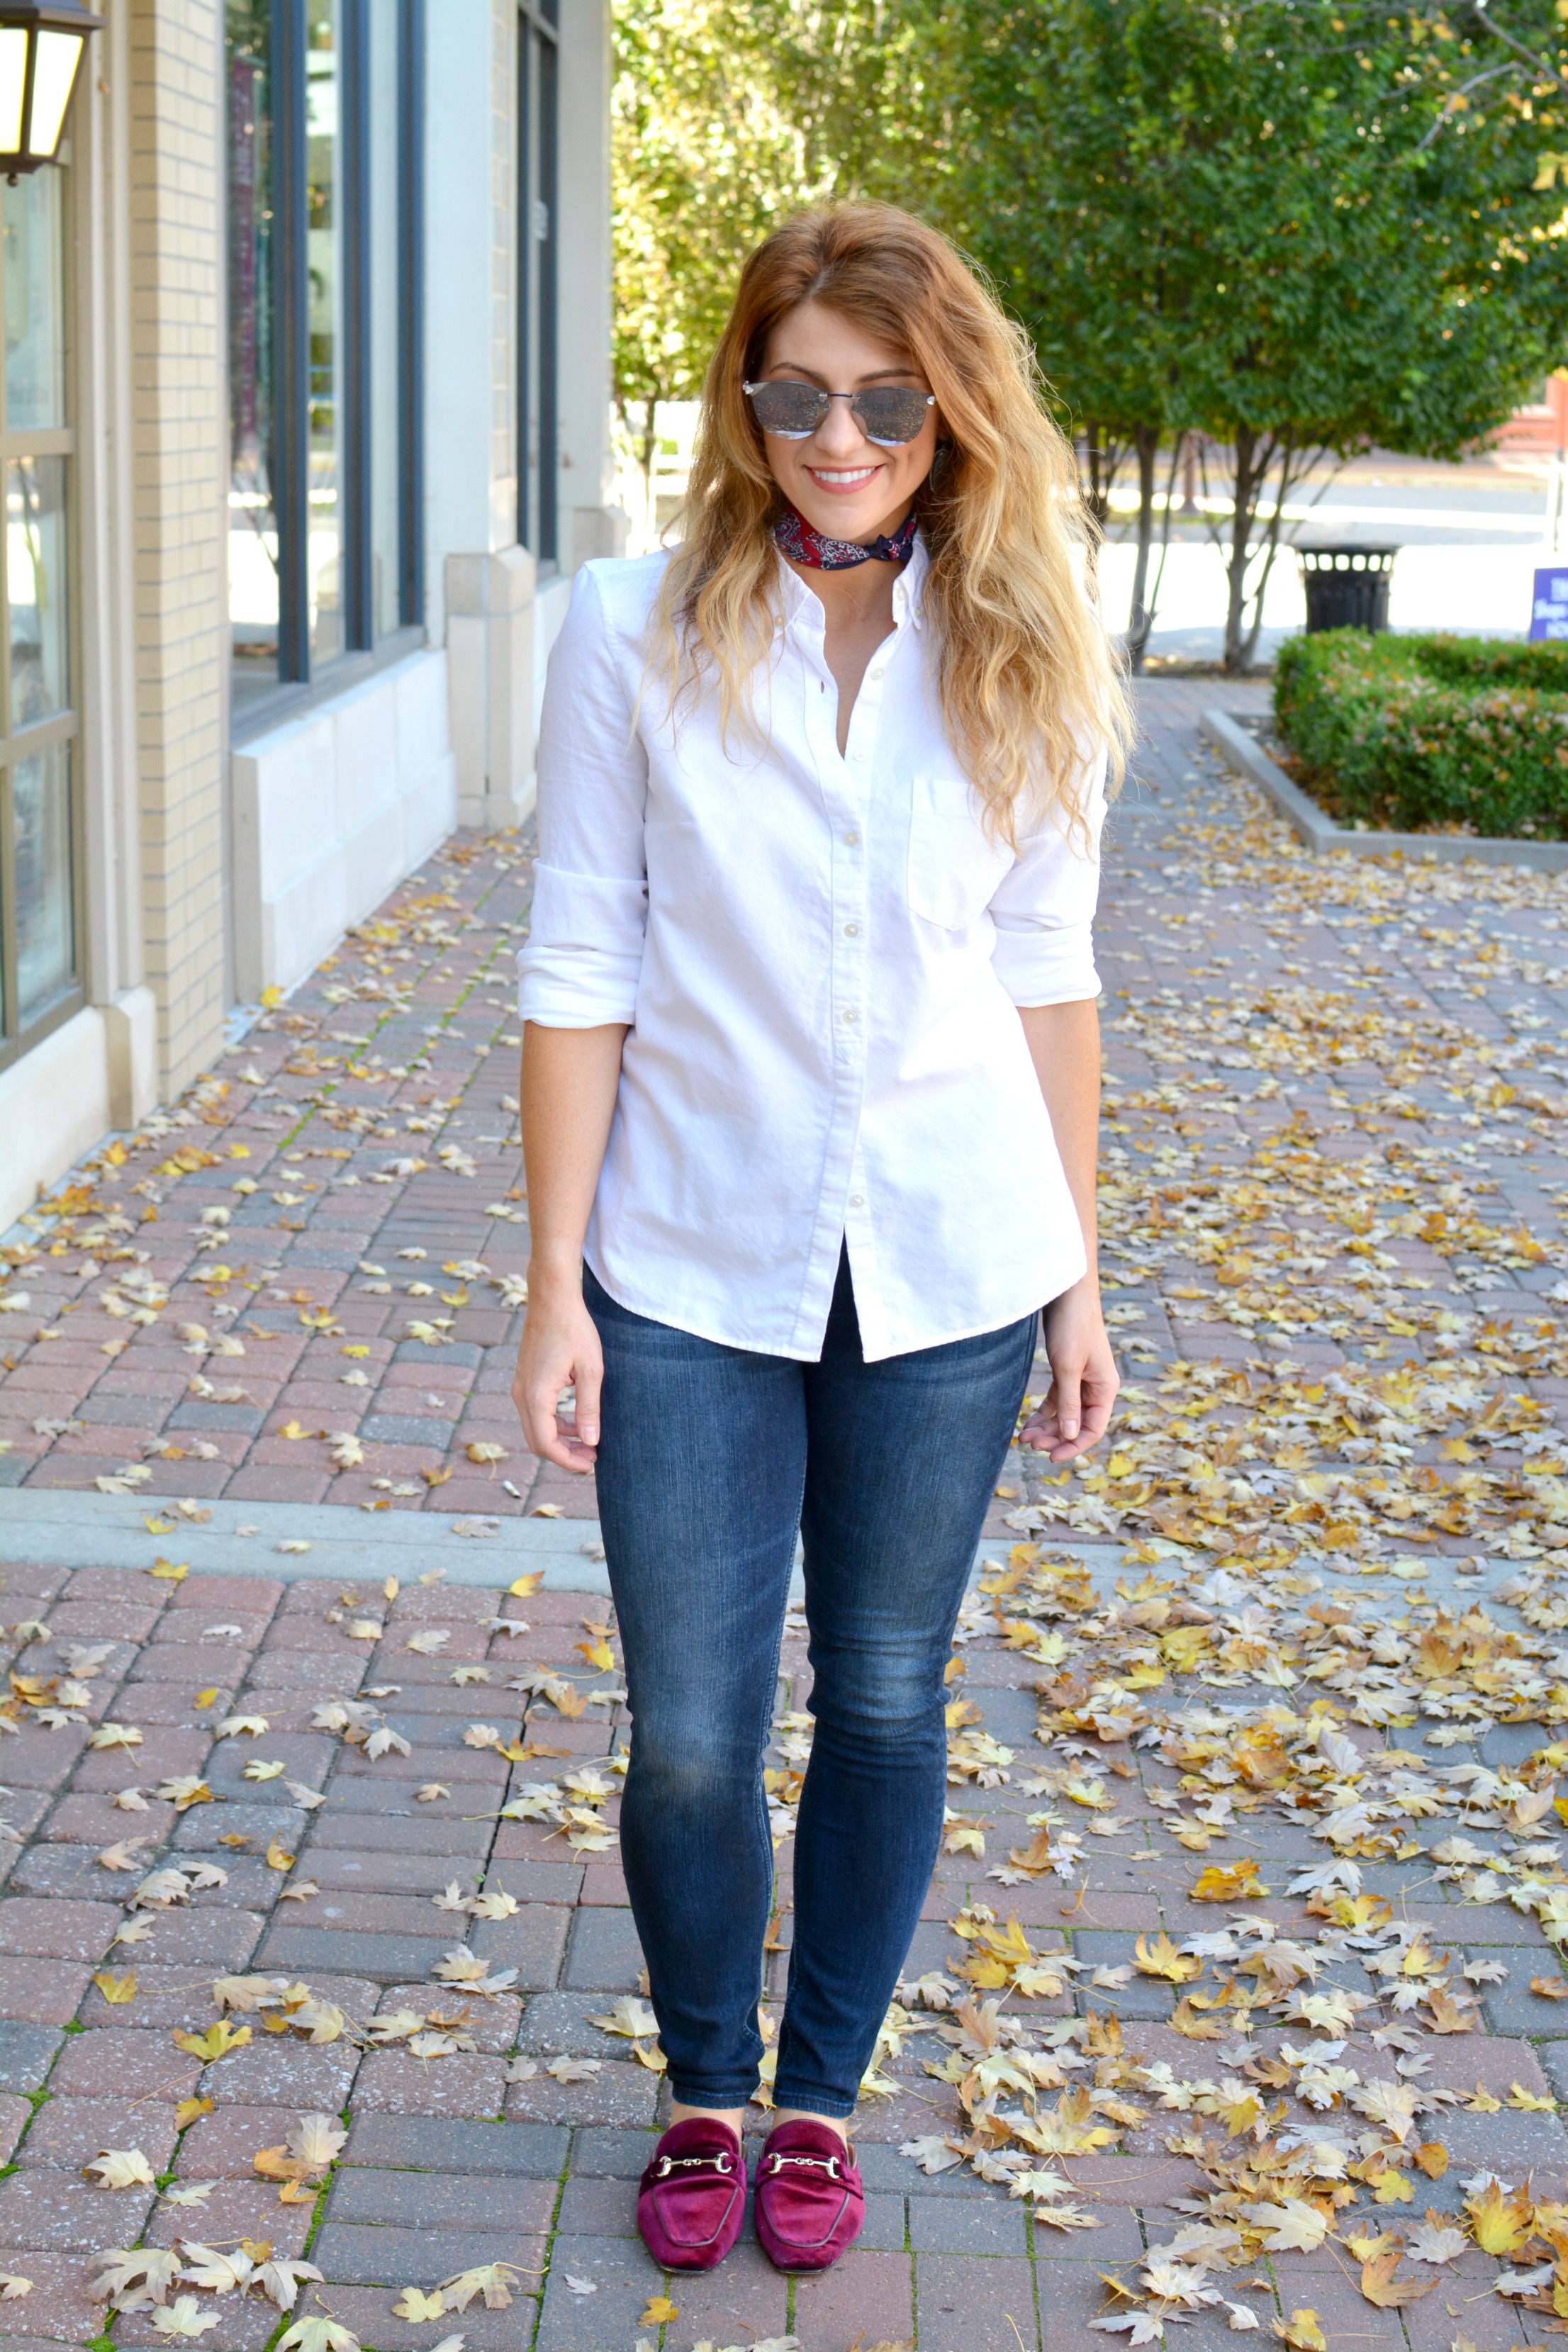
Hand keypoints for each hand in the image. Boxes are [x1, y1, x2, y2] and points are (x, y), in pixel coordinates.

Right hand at [511, 1273, 603, 1472]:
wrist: (552, 1299)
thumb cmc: (574, 1329)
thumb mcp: (590, 1370)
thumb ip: (589, 1408)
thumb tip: (590, 1442)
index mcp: (536, 1396)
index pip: (546, 1444)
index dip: (568, 1461)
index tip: (591, 1464)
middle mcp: (522, 1395)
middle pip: (537, 1442)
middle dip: (564, 1455)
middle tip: (592, 1458)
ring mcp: (520, 1387)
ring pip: (535, 1428)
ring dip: (559, 1440)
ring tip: (587, 1443)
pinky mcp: (524, 1381)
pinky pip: (535, 1413)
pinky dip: (553, 1423)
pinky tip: (575, 1421)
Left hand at [1020, 1278, 1118, 1463]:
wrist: (1066, 1292)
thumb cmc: (1072, 1327)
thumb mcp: (1068, 1368)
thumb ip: (1070, 1404)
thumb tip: (1070, 1436)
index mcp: (1106, 1388)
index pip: (1093, 1429)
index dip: (1073, 1446)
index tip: (1050, 1457)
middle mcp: (1097, 1387)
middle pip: (1078, 1424)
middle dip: (1054, 1437)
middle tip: (1028, 1445)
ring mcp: (1082, 1379)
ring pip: (1065, 1414)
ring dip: (1046, 1427)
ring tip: (1023, 1438)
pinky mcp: (1067, 1371)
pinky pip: (1057, 1400)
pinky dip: (1044, 1413)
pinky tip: (1028, 1424)